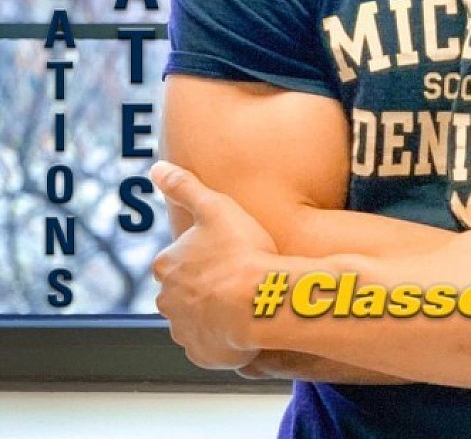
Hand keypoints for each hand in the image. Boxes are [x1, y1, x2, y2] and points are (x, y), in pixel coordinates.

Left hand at [151, 160, 277, 369]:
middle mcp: (167, 301)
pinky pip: (211, 342)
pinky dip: (223, 334)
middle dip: (205, 285)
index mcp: (166, 266)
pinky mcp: (202, 354)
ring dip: (214, 310)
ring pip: (196, 317)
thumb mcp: (215, 207)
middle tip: (237, 274)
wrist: (260, 300)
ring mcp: (183, 331)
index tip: (226, 252)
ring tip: (244, 298)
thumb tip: (156, 169)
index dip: (203, 254)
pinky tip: (244, 320)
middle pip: (184, 290)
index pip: (177, 259)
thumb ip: (185, 186)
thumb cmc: (240, 250)